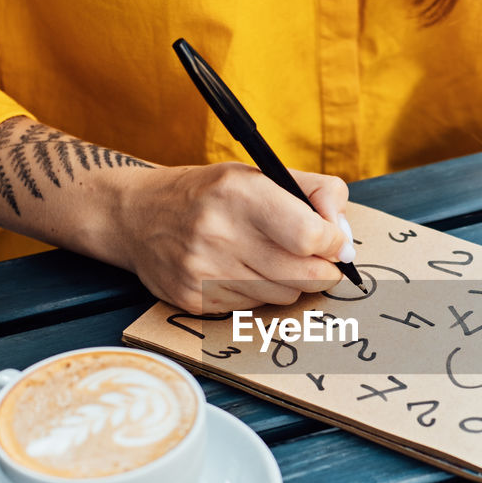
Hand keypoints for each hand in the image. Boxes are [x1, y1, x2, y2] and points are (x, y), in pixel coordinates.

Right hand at [109, 162, 351, 312]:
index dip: (334, 244)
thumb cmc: (211, 194)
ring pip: (283, 296)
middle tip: (320, 261)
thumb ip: (315, 192)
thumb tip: (344, 234)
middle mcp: (218, 232)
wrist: (137, 215)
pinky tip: (241, 272)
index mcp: (240, 193)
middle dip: (323, 271)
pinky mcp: (192, 299)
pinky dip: (258, 294)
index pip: (309, 236)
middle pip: (303, 275)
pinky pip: (252, 308)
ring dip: (291, 283)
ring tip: (274, 261)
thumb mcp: (260, 173)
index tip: (337, 245)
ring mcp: (202, 271)